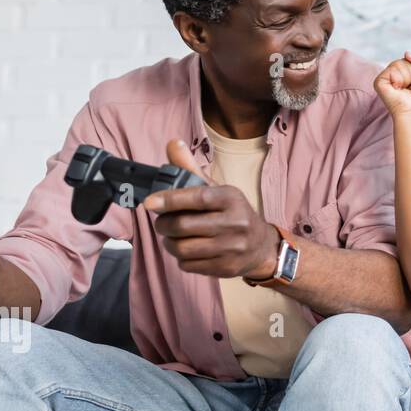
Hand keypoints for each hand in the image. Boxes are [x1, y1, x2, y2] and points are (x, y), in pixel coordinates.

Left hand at [143, 139, 278, 279]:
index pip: (197, 197)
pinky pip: (189, 265)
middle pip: (184, 226)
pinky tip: (188, 251)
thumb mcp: (217, 189)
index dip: (170, 200)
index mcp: (231, 198)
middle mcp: (235, 222)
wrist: (261, 245)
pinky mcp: (226, 267)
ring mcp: (232, 247)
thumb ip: (191, 169)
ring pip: (183, 248)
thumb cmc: (232, 213)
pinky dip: (182, 259)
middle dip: (164, 225)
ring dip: (170, 243)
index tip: (150, 202)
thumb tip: (172, 143)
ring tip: (172, 238)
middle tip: (162, 223)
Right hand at [373, 52, 410, 118]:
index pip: (410, 58)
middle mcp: (393, 74)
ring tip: (405, 88)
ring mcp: (385, 77)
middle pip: (404, 60)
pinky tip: (398, 88)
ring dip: (407, 77)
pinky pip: (392, 69)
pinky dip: (399, 79)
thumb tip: (407, 53)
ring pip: (399, 63)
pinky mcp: (379, 81)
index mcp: (403, 73)